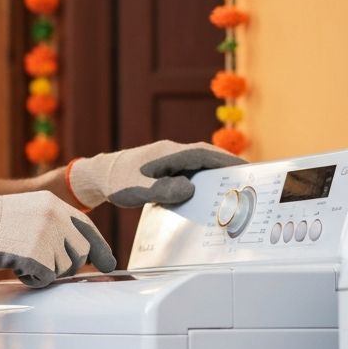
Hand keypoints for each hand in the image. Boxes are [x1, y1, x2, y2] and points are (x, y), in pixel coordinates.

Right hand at [0, 191, 115, 287]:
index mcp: (54, 205)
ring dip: (44, 272)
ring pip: (62, 269)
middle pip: (79, 254)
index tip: (108, 263)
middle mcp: (55, 218)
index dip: (100, 249)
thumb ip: (53, 225)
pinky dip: (32, 278)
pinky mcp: (35, 255)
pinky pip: (45, 279)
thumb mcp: (28, 212)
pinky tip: (16, 266)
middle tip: (42, 265)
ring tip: (22, 259)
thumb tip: (76, 251)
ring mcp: (46, 236)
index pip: (87, 229)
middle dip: (64, 265)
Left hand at [68, 140, 245, 209]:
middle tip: (250, 183)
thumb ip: (163, 190)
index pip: (204, 154)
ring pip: (199, 166)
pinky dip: (201, 182)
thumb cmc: (116, 182)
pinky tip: (208, 196)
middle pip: (207, 158)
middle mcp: (172, 153)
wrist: (98, 175)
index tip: (247, 170)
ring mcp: (169, 160)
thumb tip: (189, 190)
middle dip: (228, 169)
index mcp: (169, 153)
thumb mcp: (138, 190)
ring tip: (235, 191)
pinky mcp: (166, 169)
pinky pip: (190, 173)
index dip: (227, 161)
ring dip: (216, 176)